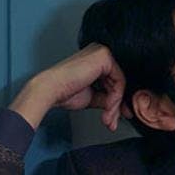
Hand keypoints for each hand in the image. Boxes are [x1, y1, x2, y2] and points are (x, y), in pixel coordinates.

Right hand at [10, 43, 131, 130]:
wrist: (51, 90)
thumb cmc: (65, 92)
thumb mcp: (93, 97)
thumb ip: (108, 99)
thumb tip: (123, 109)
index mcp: (96, 60)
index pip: (114, 81)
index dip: (116, 102)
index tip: (115, 117)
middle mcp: (100, 53)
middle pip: (118, 83)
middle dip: (116, 106)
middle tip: (111, 121)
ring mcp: (102, 53)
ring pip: (120, 84)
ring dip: (114, 105)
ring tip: (107, 117)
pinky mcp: (104, 57)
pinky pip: (119, 81)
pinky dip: (115, 97)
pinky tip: (107, 106)